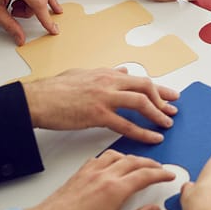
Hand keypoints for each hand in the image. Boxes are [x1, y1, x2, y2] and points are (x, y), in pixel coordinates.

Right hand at [22, 67, 178, 143]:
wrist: (37, 99)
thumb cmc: (54, 89)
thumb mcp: (83, 74)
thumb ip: (105, 73)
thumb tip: (123, 71)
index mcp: (106, 73)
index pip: (139, 78)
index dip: (158, 88)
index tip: (170, 95)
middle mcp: (108, 82)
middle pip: (145, 86)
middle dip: (163, 98)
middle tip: (173, 109)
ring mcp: (104, 97)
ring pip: (140, 102)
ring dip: (157, 114)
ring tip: (166, 124)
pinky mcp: (97, 114)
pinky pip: (126, 124)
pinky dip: (143, 132)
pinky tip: (152, 138)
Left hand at [25, 151, 175, 209]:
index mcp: (115, 189)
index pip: (145, 175)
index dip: (161, 174)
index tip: (168, 175)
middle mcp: (103, 176)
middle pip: (134, 161)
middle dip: (150, 163)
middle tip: (159, 168)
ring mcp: (90, 173)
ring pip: (117, 156)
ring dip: (132, 158)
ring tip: (139, 163)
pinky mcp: (79, 174)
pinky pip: (100, 158)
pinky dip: (112, 158)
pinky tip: (112, 163)